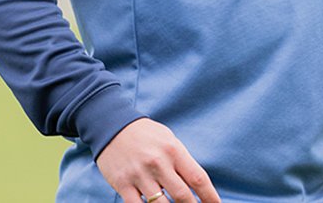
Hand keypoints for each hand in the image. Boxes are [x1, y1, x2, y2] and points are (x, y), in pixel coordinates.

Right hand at [96, 118, 220, 202]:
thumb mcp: (169, 141)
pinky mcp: (123, 184)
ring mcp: (140, 175)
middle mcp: (158, 163)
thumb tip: (197, 188)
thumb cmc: (146, 135)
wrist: (112, 125)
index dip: (211, 197)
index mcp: (174, 150)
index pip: (198, 179)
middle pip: (183, 196)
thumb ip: (182, 163)